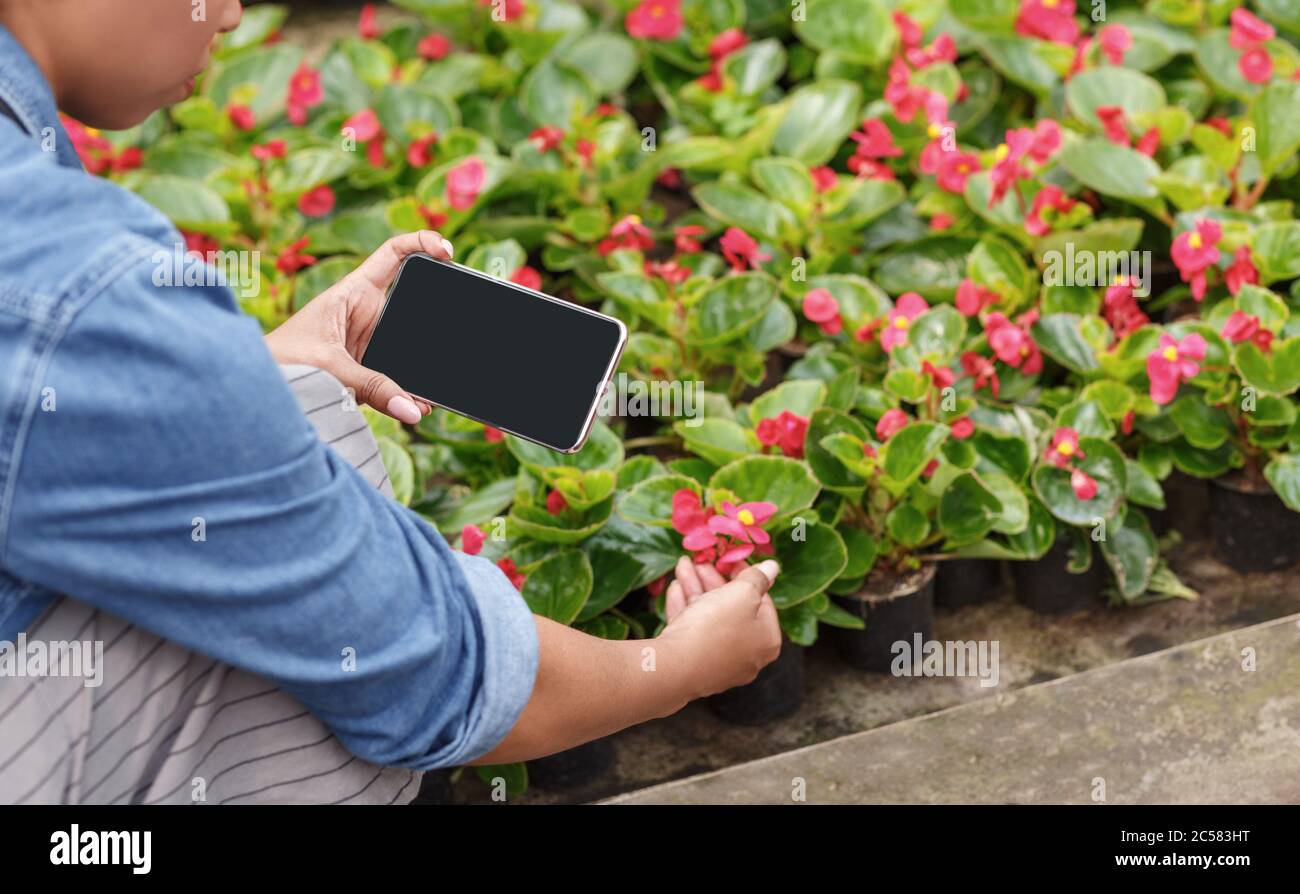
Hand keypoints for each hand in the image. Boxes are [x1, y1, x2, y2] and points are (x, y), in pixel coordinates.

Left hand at [264, 230, 453, 423]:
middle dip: (437, 317)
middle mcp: (367, 313)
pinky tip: (419, 407)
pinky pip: (399, 379)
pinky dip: (411, 394)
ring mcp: (371, 343)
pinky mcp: (369, 372)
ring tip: (436, 386)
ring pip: (410, 347)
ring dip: (423, 366)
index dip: (422, 243)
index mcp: (353, 292)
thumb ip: (375, 389)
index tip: (447, 250)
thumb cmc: (281, 363)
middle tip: (459, 328)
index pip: (393, 254)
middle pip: (414, 305)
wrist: (257, 391)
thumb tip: (414, 409)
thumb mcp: (331, 369)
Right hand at [659, 556, 782, 699]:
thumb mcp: (742, 594)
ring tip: (682, 564)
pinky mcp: (693, 666)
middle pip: (733, 609)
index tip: (731, 559)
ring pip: (708, 617)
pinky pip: (692, 632)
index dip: (748, 576)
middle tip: (702, 561)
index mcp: (767, 640)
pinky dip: (684, 608)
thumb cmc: (716, 628)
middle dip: (714, 580)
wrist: (674, 668)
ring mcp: (718, 662)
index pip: (763, 602)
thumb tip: (773, 567)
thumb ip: (758, 578)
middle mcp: (747, 655)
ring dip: (696, 588)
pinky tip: (675, 587)